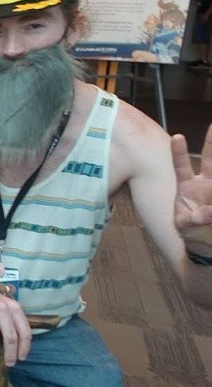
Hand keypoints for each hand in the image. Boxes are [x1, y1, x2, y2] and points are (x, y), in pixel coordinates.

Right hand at [0, 283, 31, 365]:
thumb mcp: (5, 306)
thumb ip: (13, 321)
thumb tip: (19, 345)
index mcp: (13, 306)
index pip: (24, 331)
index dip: (24, 347)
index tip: (22, 358)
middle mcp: (1, 306)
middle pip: (10, 337)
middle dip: (10, 353)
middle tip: (9, 362)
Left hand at [172, 126, 211, 248]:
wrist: (207, 248)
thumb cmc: (192, 233)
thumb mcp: (187, 226)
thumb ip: (196, 218)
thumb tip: (209, 212)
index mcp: (187, 187)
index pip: (182, 166)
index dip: (179, 152)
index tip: (177, 137)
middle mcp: (205, 184)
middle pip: (210, 160)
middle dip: (211, 143)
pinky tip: (211, 202)